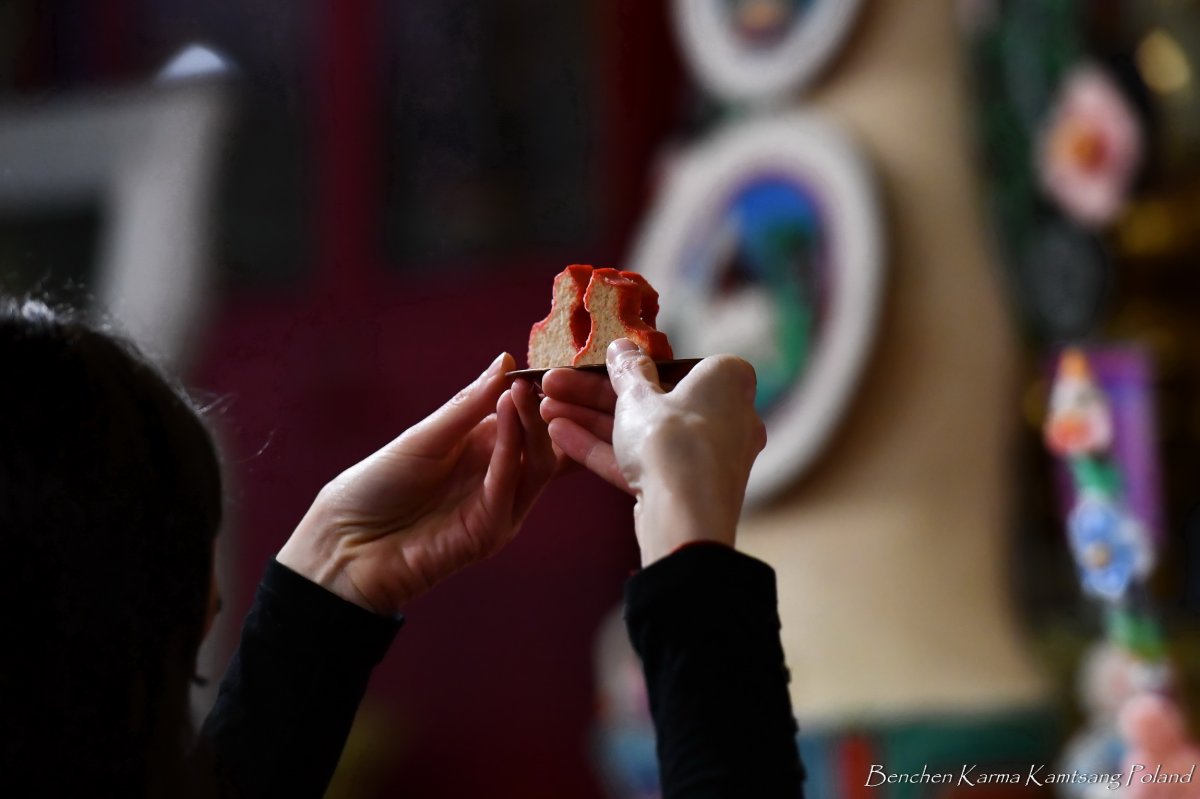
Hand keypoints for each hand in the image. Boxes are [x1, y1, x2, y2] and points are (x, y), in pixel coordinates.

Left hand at [277, 353, 557, 614]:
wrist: (345, 541)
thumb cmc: (379, 485)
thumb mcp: (426, 435)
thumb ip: (470, 404)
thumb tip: (507, 360)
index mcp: (484, 448)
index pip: (526, 419)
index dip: (538, 395)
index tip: (547, 365)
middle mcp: (498, 477)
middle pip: (539, 443)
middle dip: (542, 410)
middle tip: (545, 378)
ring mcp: (498, 507)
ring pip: (536, 466)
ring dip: (532, 427)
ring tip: (523, 393)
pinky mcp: (490, 533)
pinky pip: (508, 489)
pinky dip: (510, 453)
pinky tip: (508, 419)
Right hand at [541, 340, 765, 565]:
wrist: (685, 519)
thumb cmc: (673, 441)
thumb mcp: (638, 396)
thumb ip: (627, 370)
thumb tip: (622, 347)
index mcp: (727, 382)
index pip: (676, 364)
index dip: (632, 365)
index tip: (597, 365)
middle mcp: (726, 418)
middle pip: (651, 400)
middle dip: (595, 394)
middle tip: (554, 385)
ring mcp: (703, 457)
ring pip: (641, 433)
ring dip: (592, 420)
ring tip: (546, 409)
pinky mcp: (682, 488)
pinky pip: (641, 462)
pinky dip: (603, 450)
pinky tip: (558, 436)